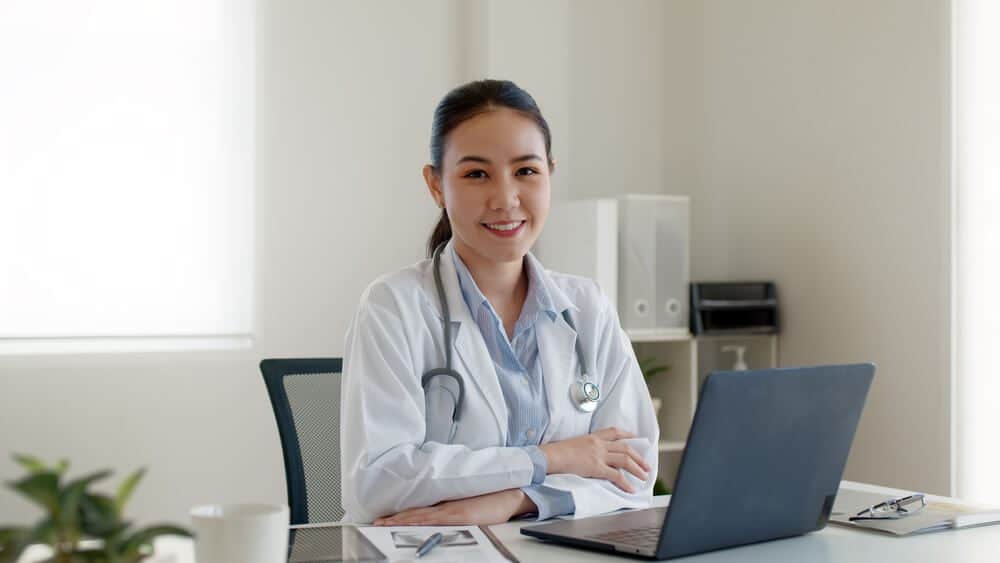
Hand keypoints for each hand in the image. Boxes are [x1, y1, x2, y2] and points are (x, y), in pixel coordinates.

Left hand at [372, 489, 535, 525]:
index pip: (417, 510)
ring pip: (420, 516)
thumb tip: (437, 515)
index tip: (384, 518)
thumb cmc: (491, 500)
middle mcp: (444, 506)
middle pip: (414, 513)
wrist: (509, 494)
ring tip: (383, 524)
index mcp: (445, 503)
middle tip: (376, 522)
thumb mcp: (467, 504)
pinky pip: (436, 519)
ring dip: (400, 520)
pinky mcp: (460, 515)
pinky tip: (410, 523)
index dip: (399, 514)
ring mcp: (451, 510)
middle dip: (393, 519)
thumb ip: (451, 508)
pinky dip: (421, 521)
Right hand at [538, 427, 650, 492]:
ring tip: (644, 476)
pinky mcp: (596, 467)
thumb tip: (587, 456)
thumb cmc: (556, 452)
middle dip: (638, 457)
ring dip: (637, 468)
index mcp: (592, 437)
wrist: (550, 456)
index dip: (628, 434)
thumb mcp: (573, 444)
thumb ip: (584, 448)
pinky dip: (625, 483)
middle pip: (625, 447)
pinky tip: (631, 488)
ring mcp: (598, 455)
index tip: (636, 437)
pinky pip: (616, 475)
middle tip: (646, 464)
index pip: (614, 431)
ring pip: (625, 460)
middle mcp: (598, 444)